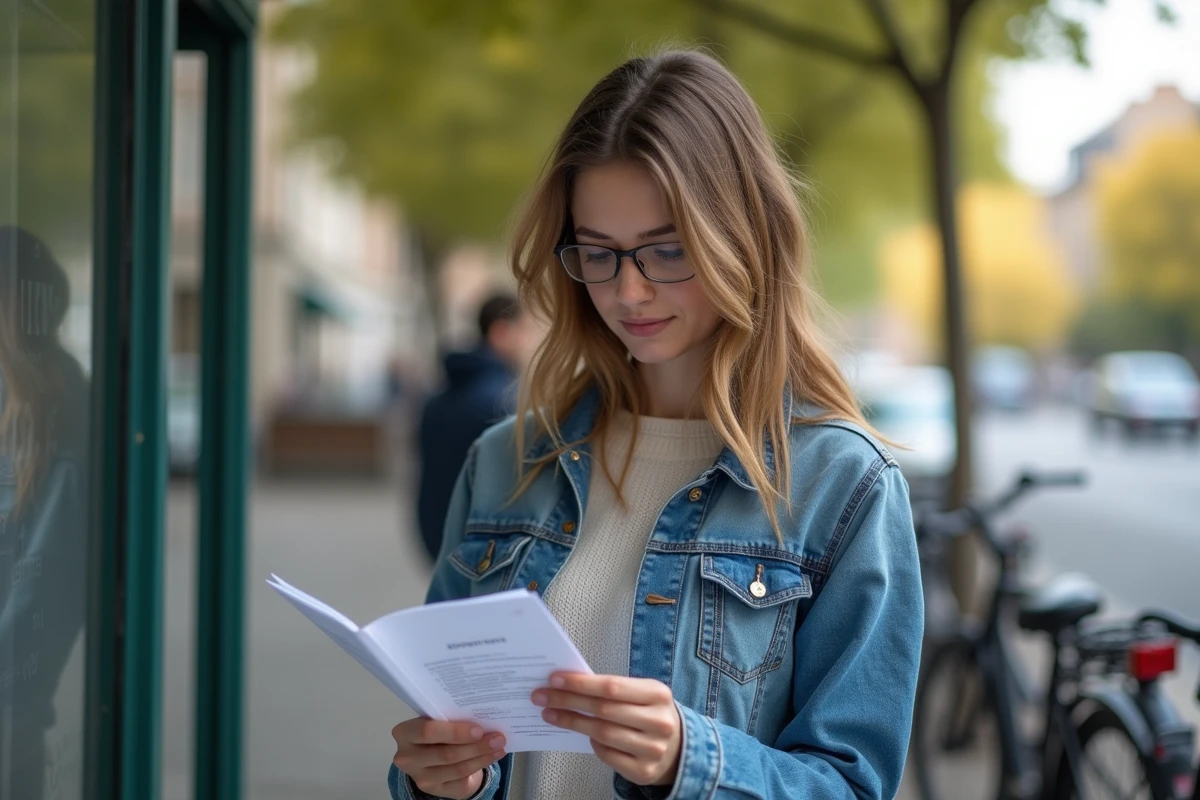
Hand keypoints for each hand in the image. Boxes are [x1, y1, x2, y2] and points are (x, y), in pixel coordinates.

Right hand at [390, 718, 505, 799]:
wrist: (434, 755)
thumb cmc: (437, 730)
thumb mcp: (437, 720)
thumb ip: (451, 717)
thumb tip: (483, 716)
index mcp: (404, 733)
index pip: (427, 731)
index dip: (454, 732)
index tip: (478, 729)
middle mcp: (407, 757)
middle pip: (445, 753)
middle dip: (475, 746)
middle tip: (498, 738)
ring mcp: (419, 777)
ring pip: (456, 768)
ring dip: (482, 756)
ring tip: (499, 746)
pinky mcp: (433, 789)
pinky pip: (461, 778)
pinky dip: (480, 765)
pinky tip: (492, 756)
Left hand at [533, 673, 681, 786]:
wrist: (678, 748)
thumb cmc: (650, 714)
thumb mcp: (642, 694)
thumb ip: (613, 689)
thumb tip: (569, 683)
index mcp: (658, 694)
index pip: (612, 686)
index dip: (580, 683)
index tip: (554, 679)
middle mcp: (659, 722)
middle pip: (603, 710)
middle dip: (568, 701)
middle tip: (542, 696)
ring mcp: (653, 749)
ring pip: (602, 733)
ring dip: (571, 722)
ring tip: (550, 714)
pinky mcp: (644, 771)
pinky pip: (606, 755)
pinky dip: (591, 743)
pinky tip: (581, 734)